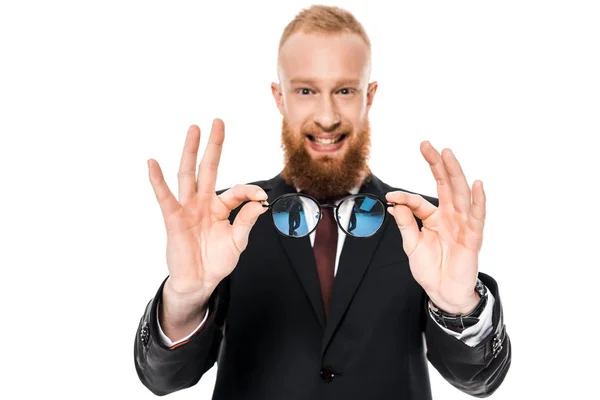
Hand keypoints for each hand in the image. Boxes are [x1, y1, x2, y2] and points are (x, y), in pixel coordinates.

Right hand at [148, 119, 267, 298]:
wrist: (199, 282)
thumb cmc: (216, 261)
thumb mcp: (238, 241)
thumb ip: (246, 221)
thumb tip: (260, 203)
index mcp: (221, 207)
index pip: (238, 190)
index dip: (251, 192)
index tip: (261, 198)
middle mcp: (203, 203)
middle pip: (208, 168)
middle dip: (213, 146)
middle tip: (217, 122)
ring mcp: (188, 209)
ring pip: (188, 175)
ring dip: (190, 152)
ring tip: (193, 129)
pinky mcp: (173, 219)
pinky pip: (165, 197)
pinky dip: (157, 180)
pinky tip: (152, 163)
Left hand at [386, 141, 484, 314]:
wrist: (442, 292)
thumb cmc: (429, 268)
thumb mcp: (411, 244)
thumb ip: (405, 223)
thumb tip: (394, 203)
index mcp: (433, 217)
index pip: (418, 201)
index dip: (404, 198)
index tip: (390, 197)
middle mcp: (449, 216)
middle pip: (444, 185)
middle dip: (436, 164)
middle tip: (426, 144)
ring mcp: (462, 224)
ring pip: (459, 193)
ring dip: (454, 173)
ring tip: (447, 153)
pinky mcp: (473, 236)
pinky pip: (477, 216)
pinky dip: (478, 200)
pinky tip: (477, 184)